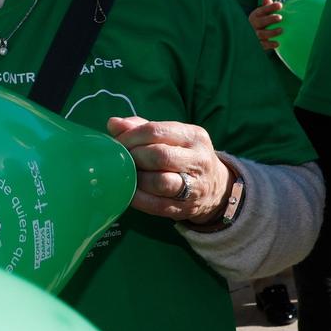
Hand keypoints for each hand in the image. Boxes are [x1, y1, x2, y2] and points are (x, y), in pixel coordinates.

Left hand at [107, 117, 231, 222]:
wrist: (216, 187)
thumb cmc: (183, 156)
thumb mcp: (171, 137)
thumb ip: (142, 127)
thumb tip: (113, 123)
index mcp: (193, 135)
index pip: (155, 131)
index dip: (130, 137)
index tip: (117, 143)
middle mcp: (198, 159)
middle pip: (158, 156)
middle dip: (133, 158)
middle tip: (119, 161)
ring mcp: (195, 185)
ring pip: (160, 181)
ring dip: (136, 179)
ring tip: (125, 176)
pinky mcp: (186, 207)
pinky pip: (157, 204)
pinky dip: (138, 199)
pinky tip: (128, 193)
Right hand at [248, 0, 283, 52]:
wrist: (252, 37)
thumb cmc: (262, 22)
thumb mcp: (263, 14)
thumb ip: (266, 7)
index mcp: (255, 16)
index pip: (262, 10)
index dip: (270, 7)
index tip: (280, 5)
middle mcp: (253, 25)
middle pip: (261, 22)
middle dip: (270, 19)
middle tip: (280, 17)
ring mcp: (254, 35)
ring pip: (261, 34)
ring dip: (271, 32)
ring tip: (281, 30)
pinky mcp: (257, 44)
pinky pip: (263, 45)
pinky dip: (270, 44)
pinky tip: (278, 43)